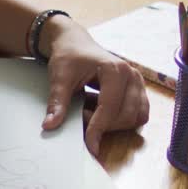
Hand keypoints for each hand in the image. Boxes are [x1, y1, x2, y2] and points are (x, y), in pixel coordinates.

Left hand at [40, 17, 148, 154]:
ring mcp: (137, 83)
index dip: (98, 128)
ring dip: (114, 124)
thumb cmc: (69, 55)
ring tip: (92, 112)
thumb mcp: (59, 77)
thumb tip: (50, 125)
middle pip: (126, 116)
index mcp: (115, 69)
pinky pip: (137, 114)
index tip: (89, 145)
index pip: (110, 107)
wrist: (74, 43)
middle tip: (81, 118)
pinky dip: (121, 120)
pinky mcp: (137, 91)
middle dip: (104, 125)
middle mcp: (132, 76)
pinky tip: (102, 113)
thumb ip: (57, 102)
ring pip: (135, 117)